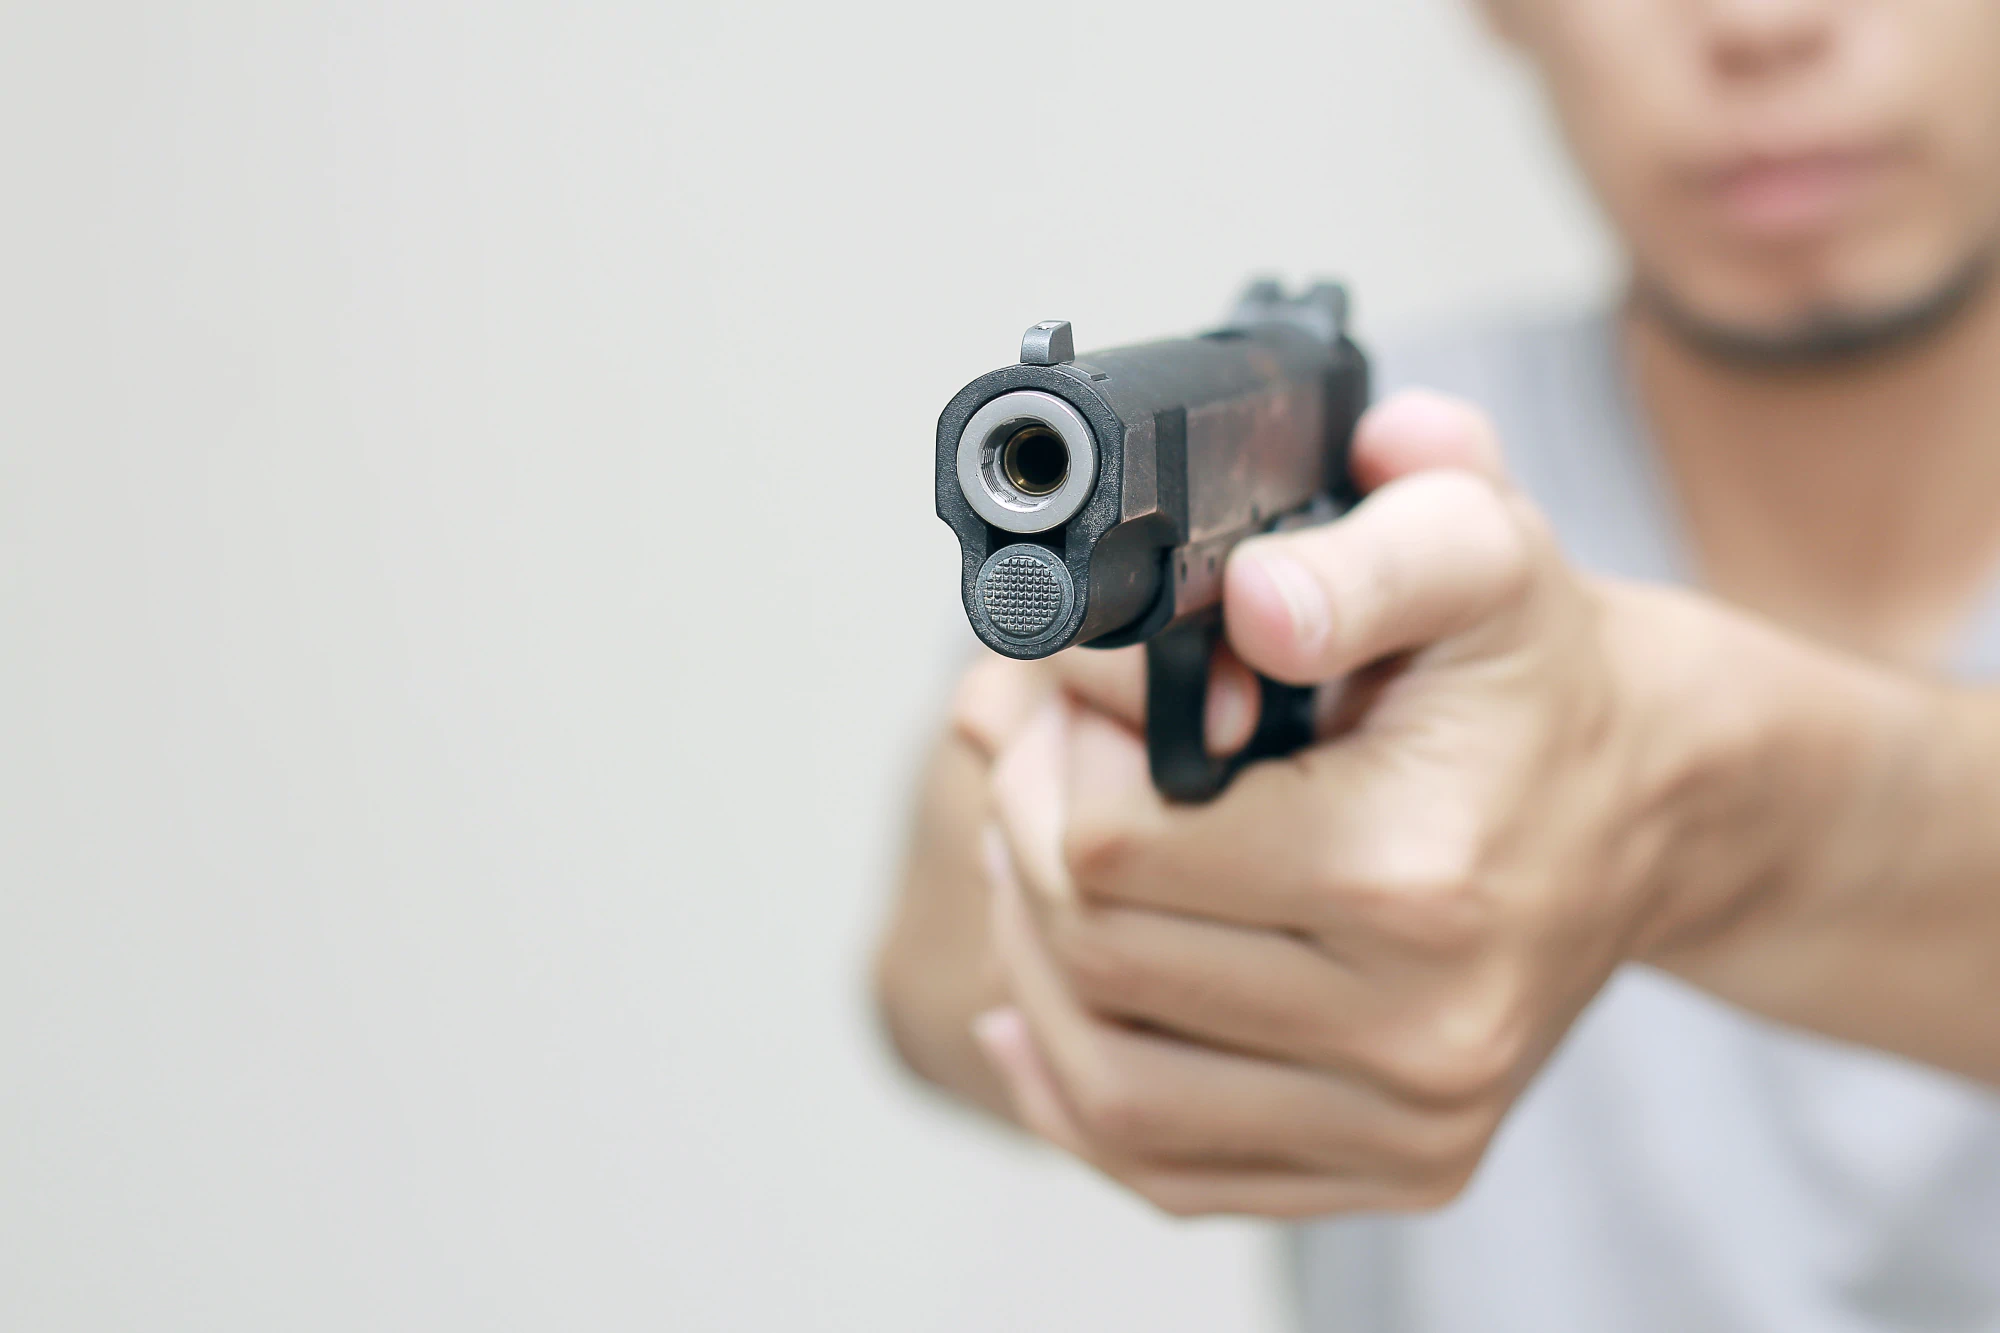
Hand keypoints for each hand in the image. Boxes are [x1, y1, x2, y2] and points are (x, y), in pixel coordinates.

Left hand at [955, 391, 1750, 1216]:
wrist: (1661, 798)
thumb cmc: (1536, 668)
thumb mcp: (1472, 546)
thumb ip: (1360, 556)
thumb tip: (1250, 606)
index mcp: (1421, 874)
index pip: (1114, 847)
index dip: (1053, 757)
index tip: (1073, 700)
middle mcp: (1423, 1029)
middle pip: (1095, 960)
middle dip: (1025, 843)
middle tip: (1040, 766)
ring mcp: (1413, 1122)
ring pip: (1105, 1082)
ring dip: (1031, 963)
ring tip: (1045, 865)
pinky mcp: (1402, 1169)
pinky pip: (1166, 1168)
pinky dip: (1073, 1087)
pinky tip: (1047, 1002)